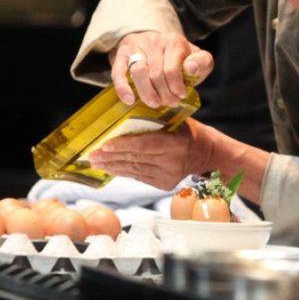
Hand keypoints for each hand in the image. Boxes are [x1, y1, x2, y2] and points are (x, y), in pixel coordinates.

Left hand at [88, 119, 213, 189]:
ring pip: (134, 170)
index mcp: (175, 143)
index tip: (104, 145)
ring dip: (112, 166)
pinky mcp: (163, 184)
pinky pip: (138, 177)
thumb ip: (153, 119)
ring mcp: (167, 175)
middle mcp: (171, 162)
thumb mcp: (175, 120)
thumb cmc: (188, 131)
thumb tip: (124, 115)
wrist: (206, 153)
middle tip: (92, 154)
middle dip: (110, 157)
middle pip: (135, 159)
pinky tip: (110, 168)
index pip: (144, 145)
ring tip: (95, 162)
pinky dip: (123, 171)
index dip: (123, 146)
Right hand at [109, 31, 213, 107]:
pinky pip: (119, 71)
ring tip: (154, 103)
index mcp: (175, 41)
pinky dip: (124, 88)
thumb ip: (202, 62)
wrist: (152, 43)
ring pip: (139, 72)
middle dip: (164, 94)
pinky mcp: (122, 53)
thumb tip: (191, 68)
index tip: (180, 96)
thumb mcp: (195, 57)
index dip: (176, 87)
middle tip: (169, 103)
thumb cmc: (177, 57)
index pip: (173, 69)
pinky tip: (130, 100)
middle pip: (156, 74)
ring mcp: (137, 46)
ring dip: (147, 93)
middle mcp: (155, 40)